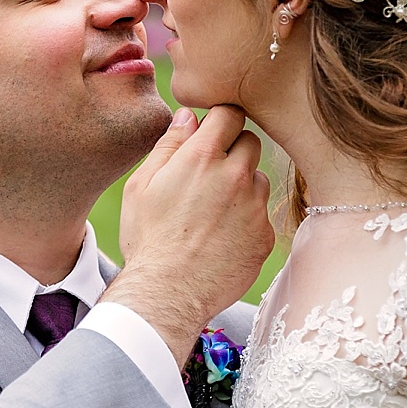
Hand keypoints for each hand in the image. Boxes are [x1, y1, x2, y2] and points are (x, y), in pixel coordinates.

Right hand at [105, 106, 274, 364]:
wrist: (167, 294)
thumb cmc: (147, 239)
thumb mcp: (142, 186)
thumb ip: (169, 145)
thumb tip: (188, 116)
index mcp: (202, 156)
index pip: (229, 113)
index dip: (219, 121)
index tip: (210, 134)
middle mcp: (235, 175)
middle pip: (249, 141)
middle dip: (233, 150)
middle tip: (209, 175)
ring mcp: (254, 205)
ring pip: (258, 178)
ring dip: (242, 185)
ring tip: (213, 212)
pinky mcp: (264, 234)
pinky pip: (262, 213)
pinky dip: (247, 218)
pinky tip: (223, 236)